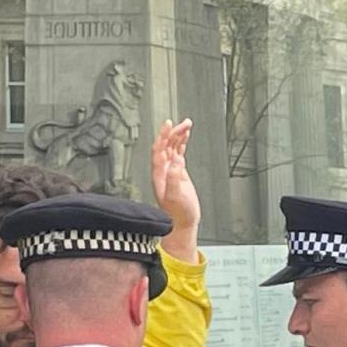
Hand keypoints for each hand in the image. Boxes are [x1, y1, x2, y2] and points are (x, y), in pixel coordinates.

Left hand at [153, 119, 200, 263]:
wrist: (183, 223)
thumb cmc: (177, 214)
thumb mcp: (175, 196)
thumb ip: (174, 178)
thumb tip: (176, 161)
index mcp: (159, 174)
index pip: (159, 149)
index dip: (163, 136)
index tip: (168, 124)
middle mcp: (163, 170)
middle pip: (166, 145)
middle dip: (174, 132)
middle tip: (184, 123)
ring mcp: (170, 171)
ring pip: (173, 147)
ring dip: (179, 135)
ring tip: (187, 124)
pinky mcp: (178, 173)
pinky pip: (179, 153)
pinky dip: (183, 144)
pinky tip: (187, 137)